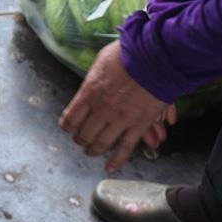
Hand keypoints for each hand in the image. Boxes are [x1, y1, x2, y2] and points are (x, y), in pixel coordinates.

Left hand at [60, 41, 176, 172]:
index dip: (68, 127)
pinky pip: (125, 149)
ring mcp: (120, 119)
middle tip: (81, 140)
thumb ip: (93, 79)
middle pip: (83, 134)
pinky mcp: (138, 125)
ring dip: (94, 150)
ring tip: (92, 151)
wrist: (154, 56)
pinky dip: (116, 161)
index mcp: (89, 92)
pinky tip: (110, 167)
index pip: (69, 119)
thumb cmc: (128, 54)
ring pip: (101, 144)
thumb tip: (89, 87)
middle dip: (80, 139)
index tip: (69, 128)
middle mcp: (101, 109)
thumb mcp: (100, 62)